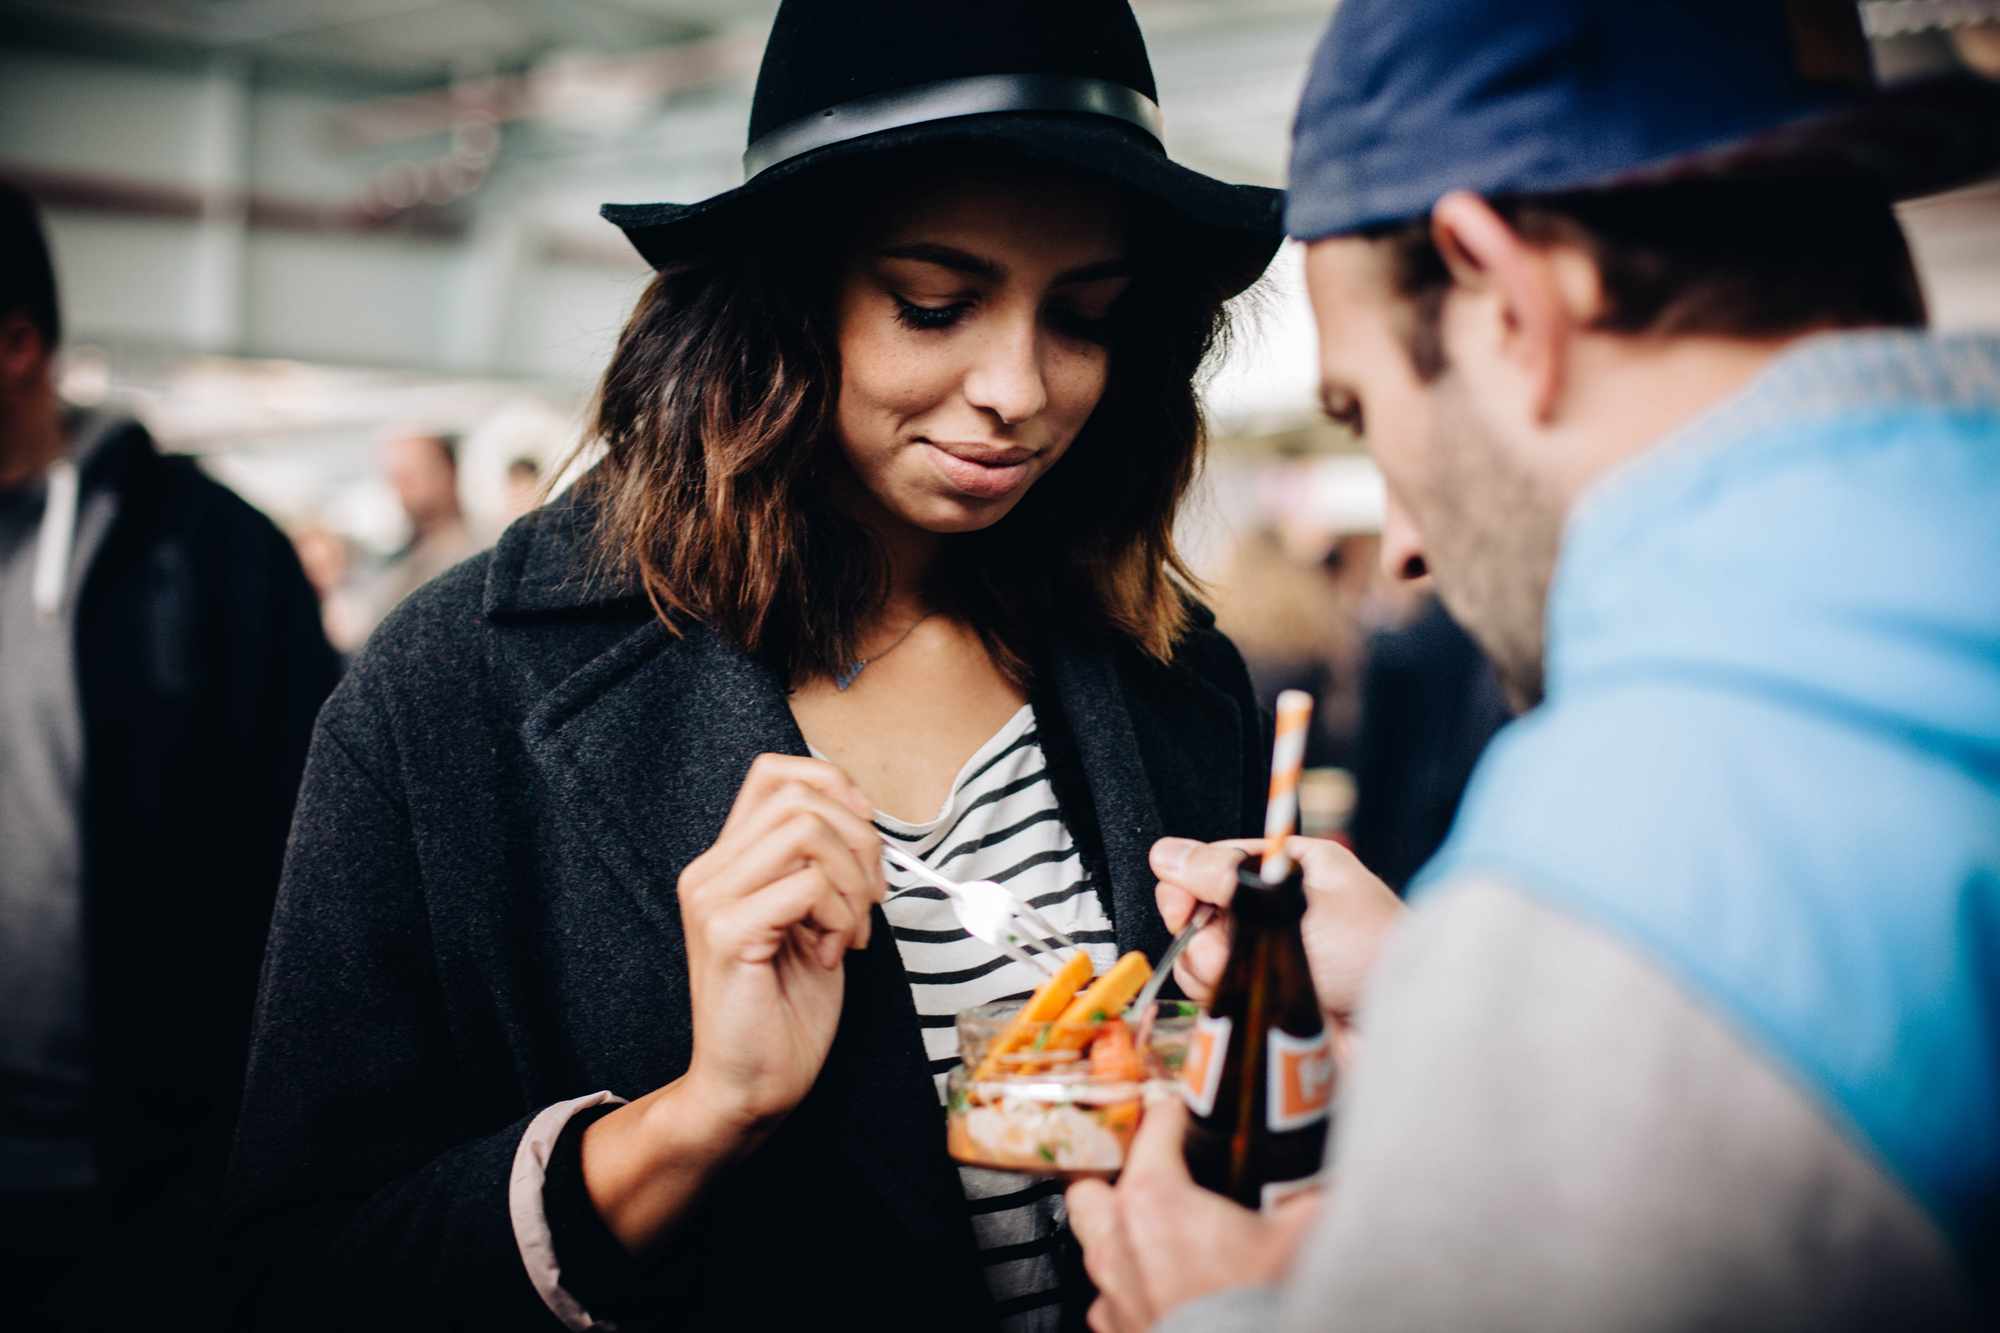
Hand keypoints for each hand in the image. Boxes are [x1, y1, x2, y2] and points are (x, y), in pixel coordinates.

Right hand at [677, 753, 885, 1136]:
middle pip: (799, 795)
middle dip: (859, 840)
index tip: (866, 836)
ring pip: (807, 831)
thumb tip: (863, 822)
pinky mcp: (726, 931)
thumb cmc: (785, 1011)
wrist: (750, 1088)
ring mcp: (712, 898)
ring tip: (849, 932)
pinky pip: (807, 885)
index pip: (774, 772)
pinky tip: (833, 955)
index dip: (833, 785)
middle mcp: (709, 870)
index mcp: (728, 862)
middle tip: (869, 900)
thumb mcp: (813, 920)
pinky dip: (842, 916)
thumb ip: (820, 867)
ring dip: (852, 881)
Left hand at [1067, 1100, 1320, 1331]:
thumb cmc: (1254, 1303)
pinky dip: (1133, 1293)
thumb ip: (1309, 1199)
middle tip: (1157, 1185)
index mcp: (1153, 1198)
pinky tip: (1165, 1295)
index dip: (1177, 1115)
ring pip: (1096, 1247)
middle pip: (1093, 1188)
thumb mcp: (1298, 1237)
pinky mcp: (1115, 1330)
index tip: (1192, 1116)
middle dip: (1118, 1185)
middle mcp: (1118, 1239)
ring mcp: (1111, 1290)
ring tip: (1161, 1243)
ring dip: (1123, 1240)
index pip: (1153, 1126)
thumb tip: (1329, 1183)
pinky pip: (1111, 1301)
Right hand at [1151, 835, 1400, 1065]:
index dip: (1192, 883)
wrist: (1399, 1033)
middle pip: (1202, 908)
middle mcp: (1275, 909)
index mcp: (1292, 869)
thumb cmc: (1371, 956)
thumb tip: (1168, 855)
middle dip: (1202, 932)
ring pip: (1200, 952)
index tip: (1183, 907)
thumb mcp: (1294, 904)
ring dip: (1213, 968)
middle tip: (1224, 947)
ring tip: (1254, 978)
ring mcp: (1266, 955)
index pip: (1219, 862)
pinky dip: (1220, 995)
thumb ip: (1226, 878)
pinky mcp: (1261, 996)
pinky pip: (1214, 989)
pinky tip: (1250, 999)